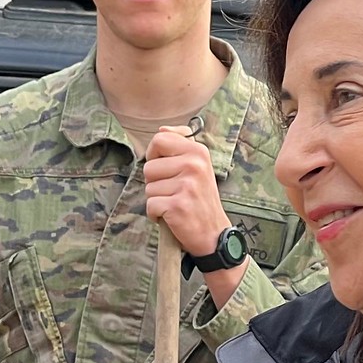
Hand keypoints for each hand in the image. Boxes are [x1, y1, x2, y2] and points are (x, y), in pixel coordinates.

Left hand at [143, 131, 228, 259]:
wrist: (214, 234)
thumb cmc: (200, 199)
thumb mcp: (198, 166)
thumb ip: (180, 146)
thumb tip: (162, 129)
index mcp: (198, 151)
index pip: (159, 139)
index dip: (153, 156)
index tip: (165, 169)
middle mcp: (194, 165)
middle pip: (148, 166)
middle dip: (154, 182)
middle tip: (174, 192)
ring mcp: (187, 185)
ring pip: (148, 187)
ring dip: (157, 199)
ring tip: (175, 203)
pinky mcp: (178, 205)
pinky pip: (150, 205)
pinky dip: (156, 214)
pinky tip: (172, 216)